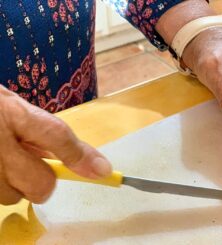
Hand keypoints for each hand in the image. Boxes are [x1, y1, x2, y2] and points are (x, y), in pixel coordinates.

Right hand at [0, 85, 110, 204]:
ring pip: (12, 196)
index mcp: (11, 113)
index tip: (103, 171)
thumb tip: (78, 158)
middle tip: (29, 166)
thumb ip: (42, 131)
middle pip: (40, 184)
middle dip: (41, 181)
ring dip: (13, 185)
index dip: (80, 156)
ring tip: (0, 161)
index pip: (55, 136)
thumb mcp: (12, 106)